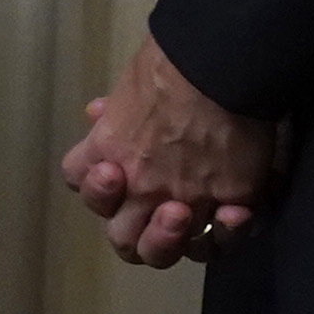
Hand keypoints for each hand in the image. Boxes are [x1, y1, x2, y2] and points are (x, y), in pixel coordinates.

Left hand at [59, 32, 282, 269]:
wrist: (220, 65)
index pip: (79, 181)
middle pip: (120, 238)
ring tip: (186, 215)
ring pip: (161, 251)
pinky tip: (234, 215)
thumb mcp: (130, 84)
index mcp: (106, 152)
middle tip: (159, 209)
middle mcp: (137, 186)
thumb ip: (116, 112)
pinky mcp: (229, 201)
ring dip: (173, 241)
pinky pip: (221, 238)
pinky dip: (227, 232)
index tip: (114, 166)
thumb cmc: (172, 62)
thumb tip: (98, 114)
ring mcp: (182, 200)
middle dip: (134, 232)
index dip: (97, 179)